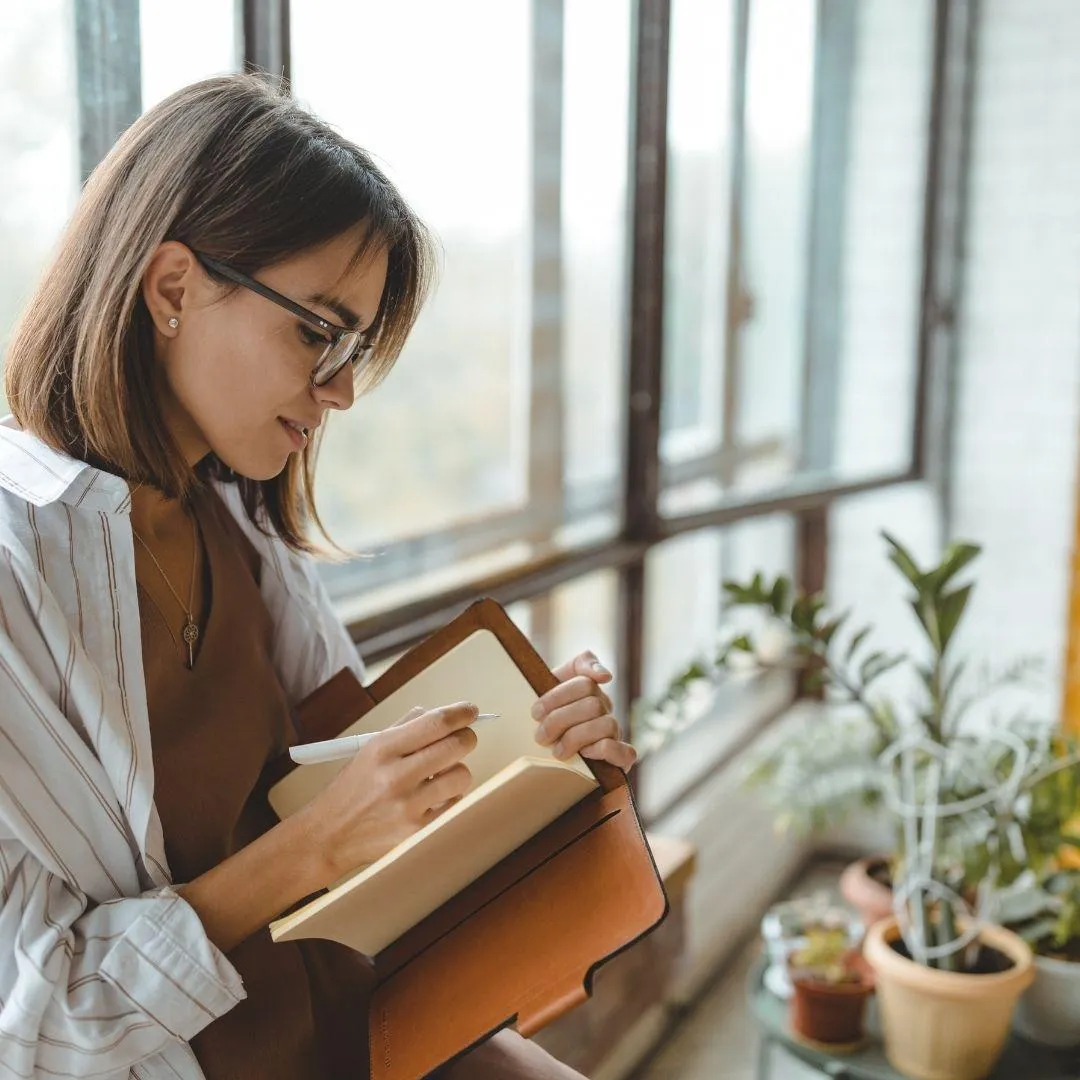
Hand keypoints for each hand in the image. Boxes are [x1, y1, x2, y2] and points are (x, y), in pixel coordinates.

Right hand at [294, 702, 479, 886]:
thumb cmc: (353, 789)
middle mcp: (396, 776)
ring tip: (439, 775)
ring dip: (457, 771)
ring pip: (462, 776)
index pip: (436, 722)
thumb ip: (405, 727)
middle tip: (462, 740)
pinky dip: (450, 798)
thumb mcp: (369, 749)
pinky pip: (455, 804)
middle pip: (456, 746)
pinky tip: (433, 798)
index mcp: (383, 749)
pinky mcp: (417, 832)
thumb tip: (442, 713)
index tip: (470, 711)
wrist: (329, 835)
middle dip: (466, 738)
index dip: (461, 713)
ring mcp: (408, 807)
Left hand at [532, 650, 636, 771]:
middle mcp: (605, 707)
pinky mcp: (621, 757)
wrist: (544, 755)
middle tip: (541, 736)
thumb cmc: (548, 719)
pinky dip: (603, 751)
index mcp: (589, 689)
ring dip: (576, 738)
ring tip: (557, 751)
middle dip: (561, 720)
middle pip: (593, 704)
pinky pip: (625, 752)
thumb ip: (577, 666)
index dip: (557, 697)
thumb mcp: (549, 687)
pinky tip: (585, 754)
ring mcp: (615, 731)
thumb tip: (606, 674)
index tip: (535, 712)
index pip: (584, 682)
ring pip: (607, 725)